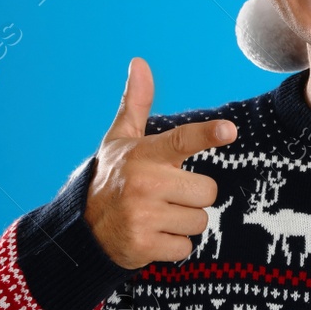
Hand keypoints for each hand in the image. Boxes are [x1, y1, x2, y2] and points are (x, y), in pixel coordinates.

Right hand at [84, 57, 236, 269]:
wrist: (82, 229)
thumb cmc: (112, 177)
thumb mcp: (121, 140)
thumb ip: (136, 103)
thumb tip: (139, 62)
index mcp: (144, 154)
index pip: (182, 141)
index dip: (207, 135)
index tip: (229, 130)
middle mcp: (144, 183)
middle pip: (207, 191)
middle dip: (193, 196)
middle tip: (166, 195)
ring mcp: (143, 216)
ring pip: (199, 221)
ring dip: (183, 222)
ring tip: (157, 216)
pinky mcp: (144, 245)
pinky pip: (185, 247)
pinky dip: (173, 246)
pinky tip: (152, 236)